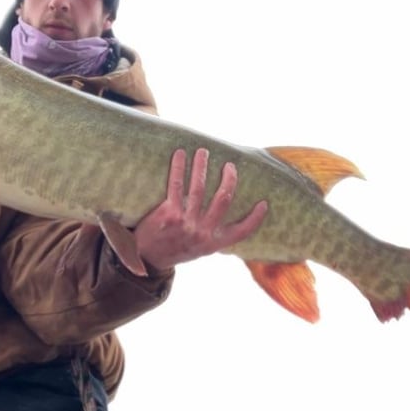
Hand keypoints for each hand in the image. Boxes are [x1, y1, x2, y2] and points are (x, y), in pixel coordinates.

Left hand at [133, 148, 267, 271]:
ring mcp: (185, 222)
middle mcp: (201, 233)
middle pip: (223, 200)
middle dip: (229, 179)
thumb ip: (211, 234)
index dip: (255, 218)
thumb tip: (224, 211)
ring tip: (203, 152)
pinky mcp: (168, 213)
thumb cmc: (173, 249)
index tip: (264, 203)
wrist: (145, 258)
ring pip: (199, 188)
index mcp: (212, 244)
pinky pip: (176, 184)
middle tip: (230, 166)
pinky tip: (180, 154)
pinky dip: (179, 166)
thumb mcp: (197, 249)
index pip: (241, 232)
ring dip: (202, 166)